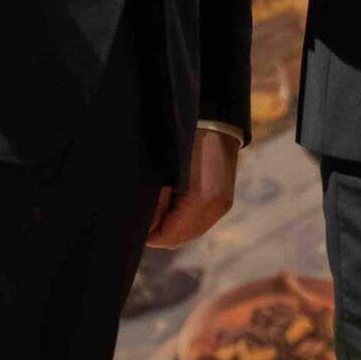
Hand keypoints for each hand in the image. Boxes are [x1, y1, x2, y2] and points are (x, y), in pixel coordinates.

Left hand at [147, 127, 239, 247]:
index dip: (149, 234)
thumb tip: (145, 228)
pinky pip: (199, 223)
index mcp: (203, 199)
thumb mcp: (163, 171)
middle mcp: (216, 206)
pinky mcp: (224, 201)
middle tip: (143, 217)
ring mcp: (222, 205)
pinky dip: (184, 221)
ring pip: (190, 233)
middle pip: (179, 238)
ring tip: (157, 210)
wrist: (214, 120)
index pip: (169, 236)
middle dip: (159, 233)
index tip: (136, 224)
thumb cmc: (184, 140)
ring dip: (171, 228)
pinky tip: (172, 206)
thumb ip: (155, 203)